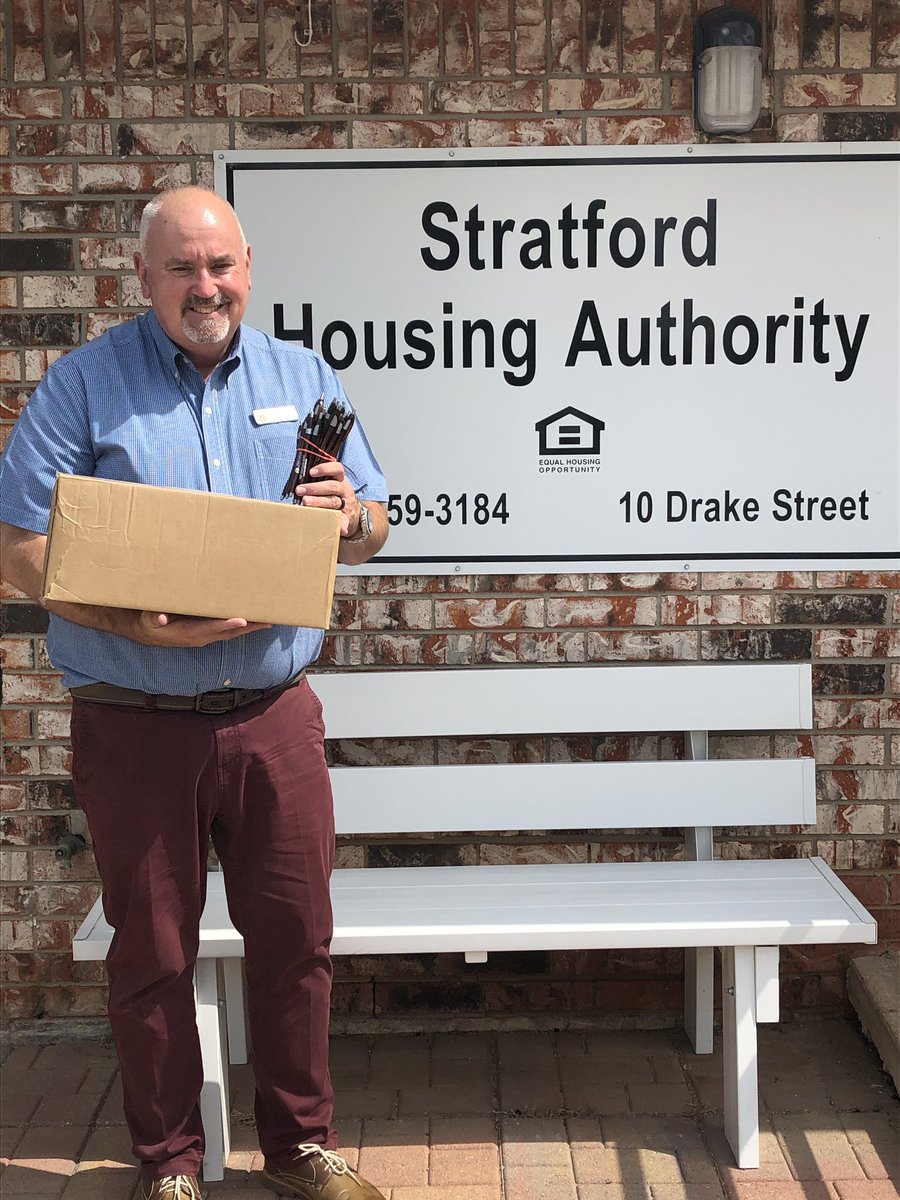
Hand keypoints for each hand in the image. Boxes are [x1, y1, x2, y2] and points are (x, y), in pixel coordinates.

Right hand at [136, 611, 270, 647]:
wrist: (149, 633)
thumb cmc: (150, 623)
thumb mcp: (148, 619)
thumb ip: (154, 617)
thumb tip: (159, 618)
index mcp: (188, 633)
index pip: (211, 628)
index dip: (226, 625)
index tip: (242, 620)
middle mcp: (201, 637)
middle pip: (229, 632)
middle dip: (249, 627)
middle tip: (267, 619)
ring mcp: (206, 637)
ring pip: (232, 633)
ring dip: (250, 627)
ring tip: (268, 620)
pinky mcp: (208, 634)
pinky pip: (229, 631)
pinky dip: (243, 626)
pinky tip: (255, 621)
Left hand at [294, 459, 359, 536]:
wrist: (353, 512)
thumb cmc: (335, 494)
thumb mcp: (332, 483)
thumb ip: (319, 479)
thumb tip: (298, 476)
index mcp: (340, 479)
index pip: (337, 469)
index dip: (325, 469)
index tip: (311, 472)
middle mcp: (344, 490)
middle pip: (331, 486)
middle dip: (314, 488)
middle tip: (299, 490)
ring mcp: (346, 503)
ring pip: (333, 501)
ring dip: (319, 502)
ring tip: (305, 502)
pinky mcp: (347, 517)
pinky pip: (344, 520)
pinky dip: (342, 525)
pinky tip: (340, 529)